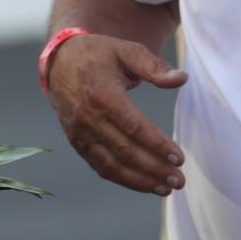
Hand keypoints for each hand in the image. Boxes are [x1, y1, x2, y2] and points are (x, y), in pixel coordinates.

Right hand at [43, 32, 187, 195]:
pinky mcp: (77, 143)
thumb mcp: (126, 51)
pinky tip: (144, 185)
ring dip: (140, 180)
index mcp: (102, 96)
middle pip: (125, 152)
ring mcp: (80, 134)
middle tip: (179, 180)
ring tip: (165, 188)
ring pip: (111, 165)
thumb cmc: (98, 55)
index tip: (178, 158)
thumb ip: (154, 66)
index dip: (157, 145)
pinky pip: (100, 166)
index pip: (134, 128)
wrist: (59, 63)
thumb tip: (181, 79)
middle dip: (154, 169)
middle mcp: (88, 119)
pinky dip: (123, 179)